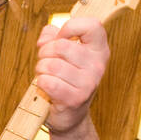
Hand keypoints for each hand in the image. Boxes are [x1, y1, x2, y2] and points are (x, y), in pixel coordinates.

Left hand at [34, 17, 108, 135]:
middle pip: (61, 46)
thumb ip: (53, 37)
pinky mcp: (76, 98)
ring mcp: (89, 82)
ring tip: (46, 75)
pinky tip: (47, 87)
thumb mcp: (63, 54)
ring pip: (51, 65)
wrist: (70, 115)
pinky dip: (41, 83)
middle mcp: (98, 64)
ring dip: (41, 69)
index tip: (61, 38)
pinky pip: (48, 82)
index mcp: (99, 49)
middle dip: (45, 53)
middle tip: (46, 62)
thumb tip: (46, 38)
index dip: (69, 27)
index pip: (91, 24)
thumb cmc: (65, 80)